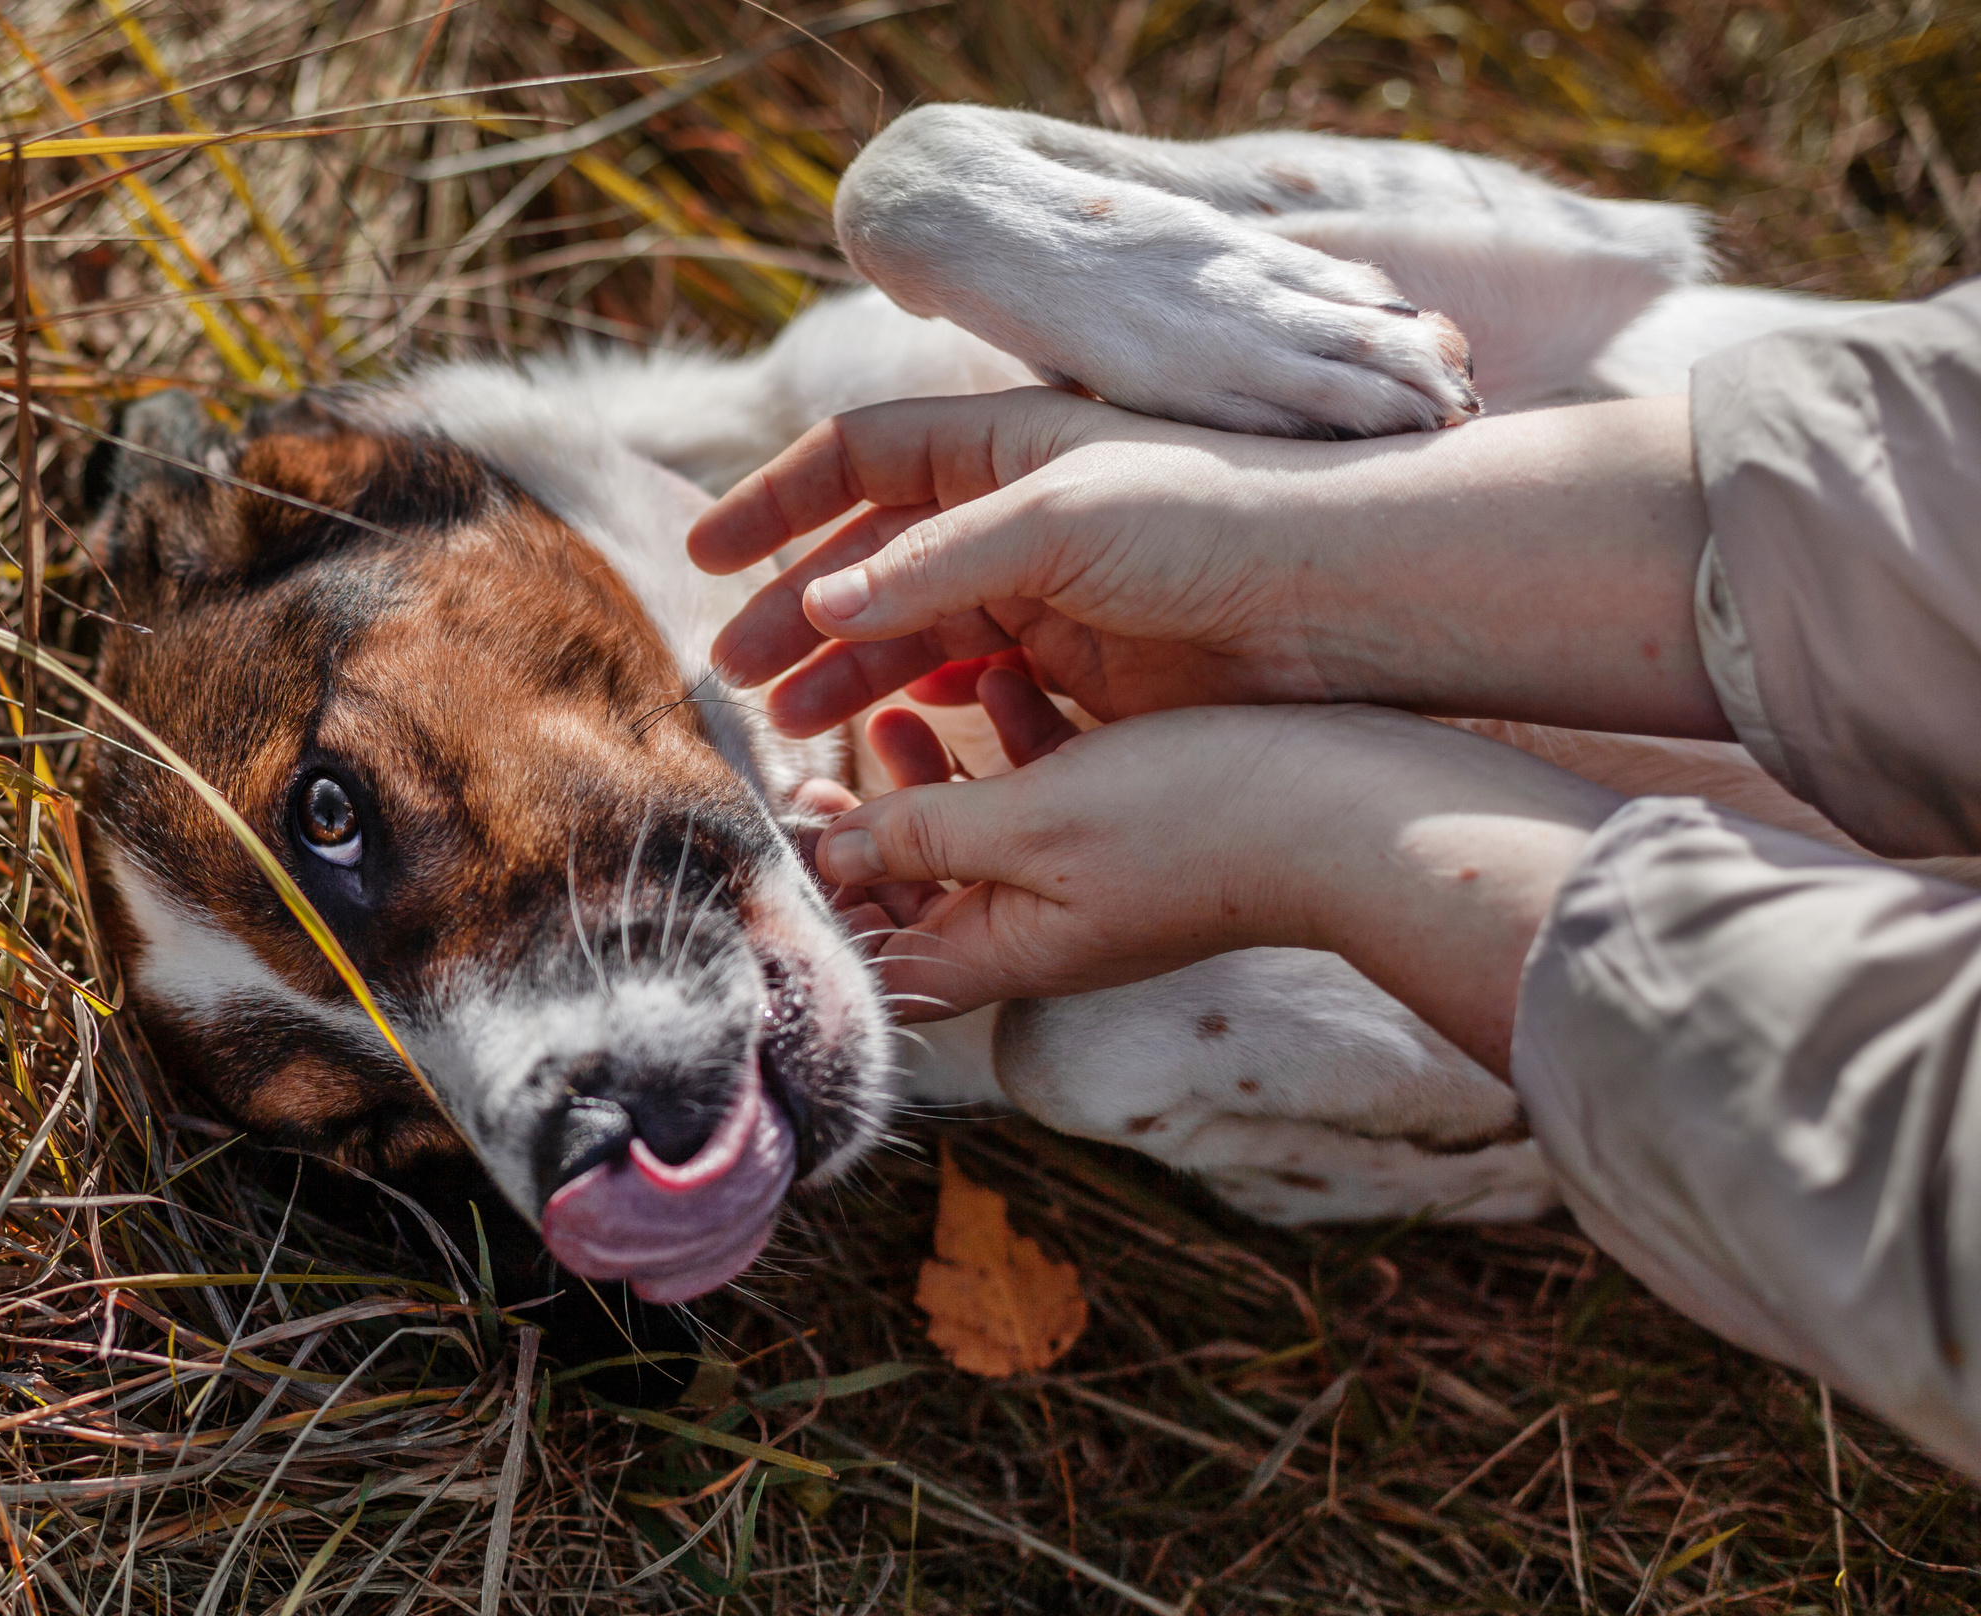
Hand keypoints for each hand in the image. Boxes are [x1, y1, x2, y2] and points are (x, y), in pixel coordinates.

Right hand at [694, 389, 1727, 742]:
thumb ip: (934, 563)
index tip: (704, 560)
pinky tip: (874, 741)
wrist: (1340, 604)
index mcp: (1003, 445)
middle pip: (869, 556)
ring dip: (842, 671)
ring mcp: (1041, 594)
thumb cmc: (1214, 523)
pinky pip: (967, 687)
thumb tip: (818, 607)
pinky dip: (911, 710)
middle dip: (793, 611)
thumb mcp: (1059, 520)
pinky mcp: (1075, 669)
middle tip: (735, 674)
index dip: (776, 503)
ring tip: (785, 723)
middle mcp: (1012, 515)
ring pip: (909, 631)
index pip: (859, 458)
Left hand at [818, 681, 1621, 1073]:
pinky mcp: (1138, 835)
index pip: (880, 952)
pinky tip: (999, 674)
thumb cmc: (1191, 818)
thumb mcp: (1029, 820)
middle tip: (809, 764)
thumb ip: (922, 835)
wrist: (1355, 809)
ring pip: (981, 838)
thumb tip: (830, 853)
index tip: (779, 823)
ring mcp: (1094, 887)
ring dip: (927, 779)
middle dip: (861, 831)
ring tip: (891, 710)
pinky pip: (1050, 796)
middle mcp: (1045, 932)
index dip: (819, 899)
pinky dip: (1012, 745)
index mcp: (1006, 948)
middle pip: (918, 897)